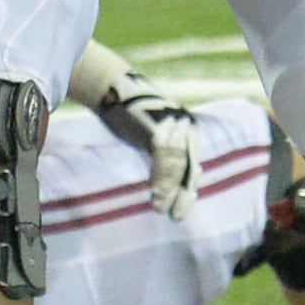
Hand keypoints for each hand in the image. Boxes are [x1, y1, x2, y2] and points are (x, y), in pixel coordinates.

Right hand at [86, 69, 201, 221]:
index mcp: (186, 129)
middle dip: (183, 193)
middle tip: (177, 216)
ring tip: (161, 209)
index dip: (188, 188)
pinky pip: (164, 159)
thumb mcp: (151, 133)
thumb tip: (169, 181)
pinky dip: (161, 180)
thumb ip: (163, 152)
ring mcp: (172, 124)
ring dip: (170, 191)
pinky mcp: (158, 126)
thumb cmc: (128, 113)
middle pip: (189, 167)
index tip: (183, 208)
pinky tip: (156, 195)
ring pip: (178, 165)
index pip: (192, 165)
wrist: (111, 87)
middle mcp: (184, 126)